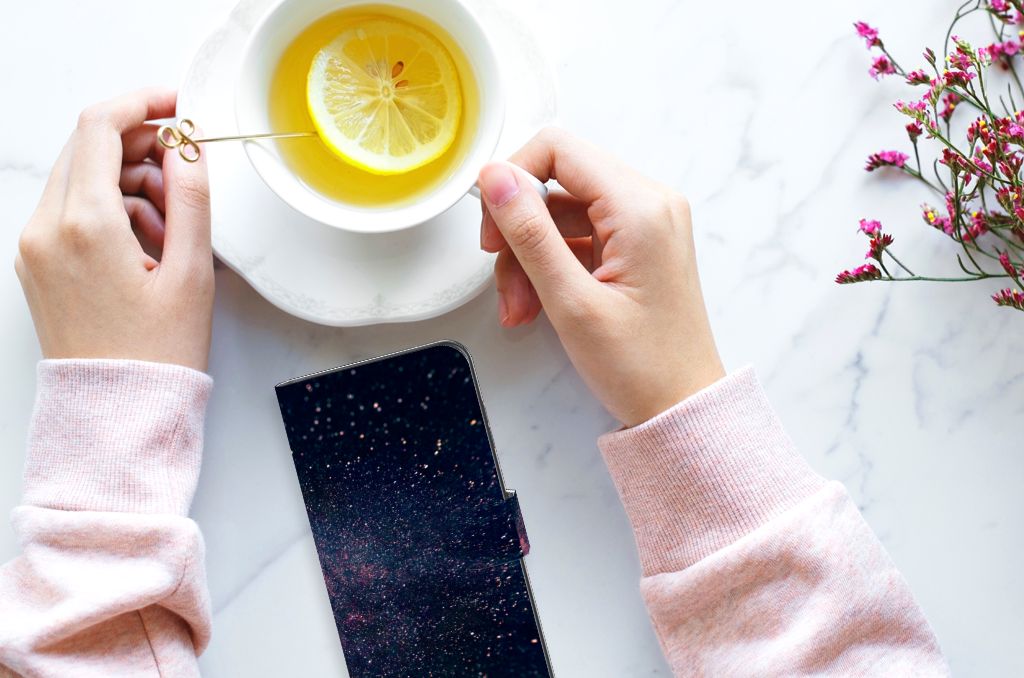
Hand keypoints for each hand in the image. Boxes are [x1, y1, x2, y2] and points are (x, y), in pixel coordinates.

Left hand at [15, 88, 213, 371]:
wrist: (117, 412)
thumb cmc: (157, 354)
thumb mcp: (192, 273)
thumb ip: (192, 198)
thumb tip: (188, 147)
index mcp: (85, 225)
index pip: (101, 127)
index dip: (143, 103)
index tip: (177, 105)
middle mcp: (47, 229)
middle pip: (88, 148)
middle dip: (141, 147)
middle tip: (185, 173)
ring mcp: (35, 246)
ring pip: (82, 178)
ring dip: (129, 182)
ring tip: (173, 228)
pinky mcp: (37, 263)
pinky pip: (72, 210)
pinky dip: (111, 210)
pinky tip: (148, 244)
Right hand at [478, 128, 723, 426]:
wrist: (682, 408)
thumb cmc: (641, 366)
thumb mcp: (571, 301)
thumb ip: (529, 233)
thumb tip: (495, 177)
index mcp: (640, 207)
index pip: (558, 149)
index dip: (512, 179)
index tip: (492, 227)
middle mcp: (649, 203)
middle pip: (557, 182)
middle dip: (519, 231)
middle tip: (503, 279)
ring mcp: (645, 224)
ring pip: (561, 214)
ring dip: (529, 257)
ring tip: (520, 309)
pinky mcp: (637, 246)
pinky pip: (578, 237)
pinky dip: (550, 267)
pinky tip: (537, 306)